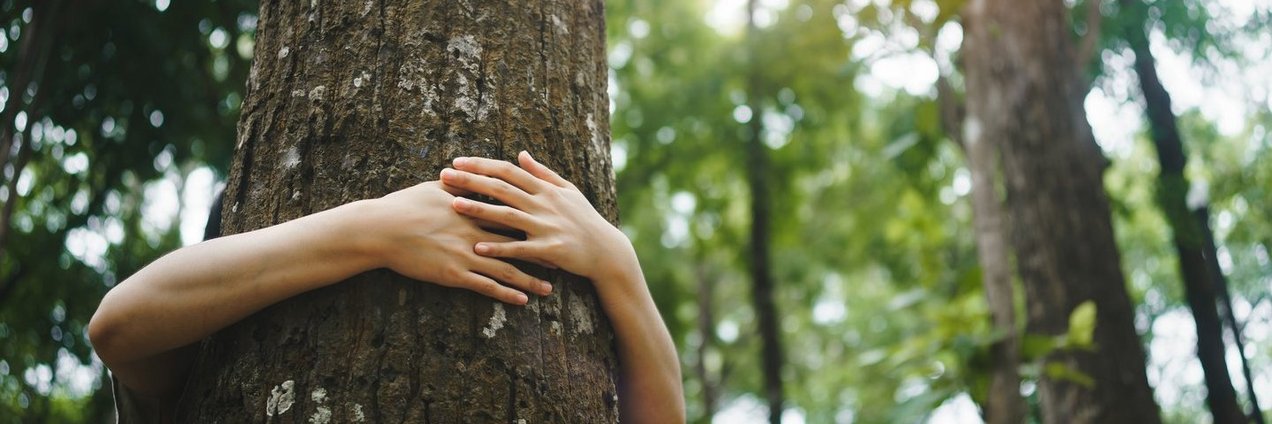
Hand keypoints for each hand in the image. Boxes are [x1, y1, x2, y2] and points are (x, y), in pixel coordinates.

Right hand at [360, 181, 552, 303]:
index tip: (554, 226)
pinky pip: (485, 286)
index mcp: (472, 209)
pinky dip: (505, 293)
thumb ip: (458, 185)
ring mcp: (465, 254)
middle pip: (517, 242)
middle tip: (564, 259)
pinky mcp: (453, 273)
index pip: (511, 214)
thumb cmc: (404, 206)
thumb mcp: (434, 189)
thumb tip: (469, 174)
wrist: (381, 229)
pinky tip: (521, 300)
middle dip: (542, 252)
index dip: (534, 221)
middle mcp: (474, 231)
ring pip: (506, 268)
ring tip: (549, 289)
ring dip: (530, 280)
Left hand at [439, 152, 636, 283]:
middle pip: (501, 188)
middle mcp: (543, 204)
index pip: (507, 171)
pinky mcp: (549, 249)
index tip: (458, 160)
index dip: (481, 165)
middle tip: (445, 175)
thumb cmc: (585, 219)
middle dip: (471, 180)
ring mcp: (545, 226)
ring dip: (479, 209)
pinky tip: (477, 247)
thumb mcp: (568, 191)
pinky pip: (519, 248)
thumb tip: (521, 153)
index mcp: (544, 189)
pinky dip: (498, 247)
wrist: (605, 250)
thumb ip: (542, 173)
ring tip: (454, 205)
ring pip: (506, 215)